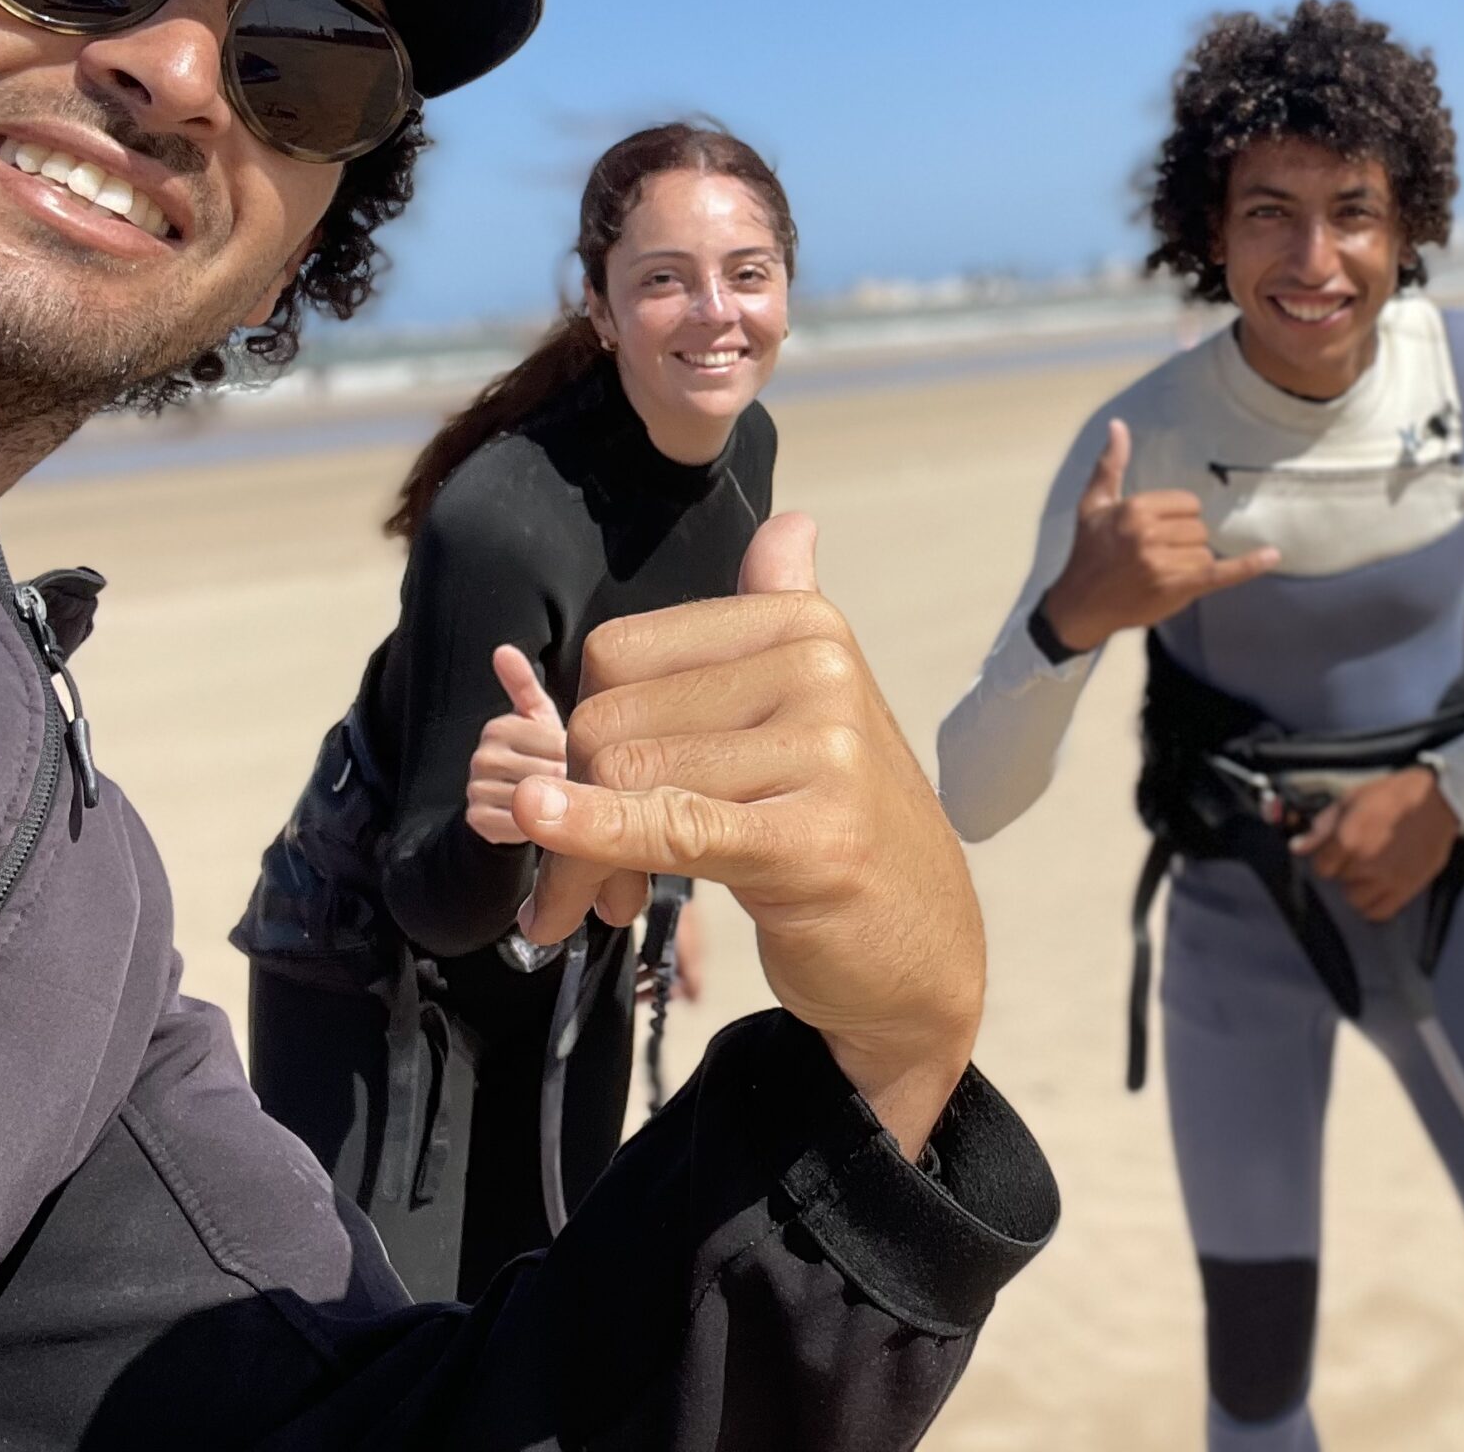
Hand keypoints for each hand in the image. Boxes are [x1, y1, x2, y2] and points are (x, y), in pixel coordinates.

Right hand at [464, 644, 567, 845]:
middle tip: (571, 783)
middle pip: (547, 772)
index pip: (554, 743)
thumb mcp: (538, 719)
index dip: (574, 756)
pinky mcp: (476, 821)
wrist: (516, 805)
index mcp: (498, 726)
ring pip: (535, 800)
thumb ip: (525, 685)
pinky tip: (543, 819)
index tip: (574, 760)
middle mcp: (480, 756)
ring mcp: (475, 789)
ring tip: (560, 800)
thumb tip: (502, 650)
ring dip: (555, 804)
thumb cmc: (538, 753)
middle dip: (567, 781)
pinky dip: (538, 826)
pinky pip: (519, 825)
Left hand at [511, 514, 985, 1156]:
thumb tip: (792, 525)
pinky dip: (591, 830)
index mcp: (806, 625)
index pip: (620, 653)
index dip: (582, 730)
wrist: (921, 939)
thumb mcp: (812, 710)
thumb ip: (781, 614)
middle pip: (612, 717)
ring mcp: (824, 750)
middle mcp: (821, 671)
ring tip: (598, 905)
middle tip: (588, 878)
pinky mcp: (811, 837)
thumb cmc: (840, 822)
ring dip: (578, 860)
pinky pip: (667, 823)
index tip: (589, 797)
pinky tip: (541, 824)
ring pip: (626, 775)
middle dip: (572, 802)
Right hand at [1039, 419, 1280, 651]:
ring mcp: (1164, 563)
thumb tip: (1119, 425)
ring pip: (1205, 552)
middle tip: (1155, 556)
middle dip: (1184, 542)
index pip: (1187, 503)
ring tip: (1162, 573)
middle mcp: (1150, 534)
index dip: (1177, 518)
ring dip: (1191, 563)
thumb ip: (1110, 465)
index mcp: (1135, 509)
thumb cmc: (1088, 552)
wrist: (1080, 605)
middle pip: (1199, 528)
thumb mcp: (1093, 505)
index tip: (1156, 533)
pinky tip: (1272, 556)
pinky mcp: (1177, 588)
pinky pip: (1221, 572)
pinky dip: (1248, 566)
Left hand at [1290, 766, 1459, 920]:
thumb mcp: (1351, 799)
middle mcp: (1365, 863)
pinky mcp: (1407, 889)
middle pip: (1339, 881)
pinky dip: (1374, 903)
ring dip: (1358, 887)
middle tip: (1359, 854)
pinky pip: (1379, 912)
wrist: (1437, 800)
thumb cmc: (1391, 794)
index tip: (1337, 850)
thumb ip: (1323, 826)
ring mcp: (1387, 879)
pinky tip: (1378, 887)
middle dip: (1344, 869)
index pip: (1321, 867)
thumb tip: (1297, 847)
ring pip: (1356, 900)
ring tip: (1369, 870)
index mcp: (1348, 839)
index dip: (1327, 857)